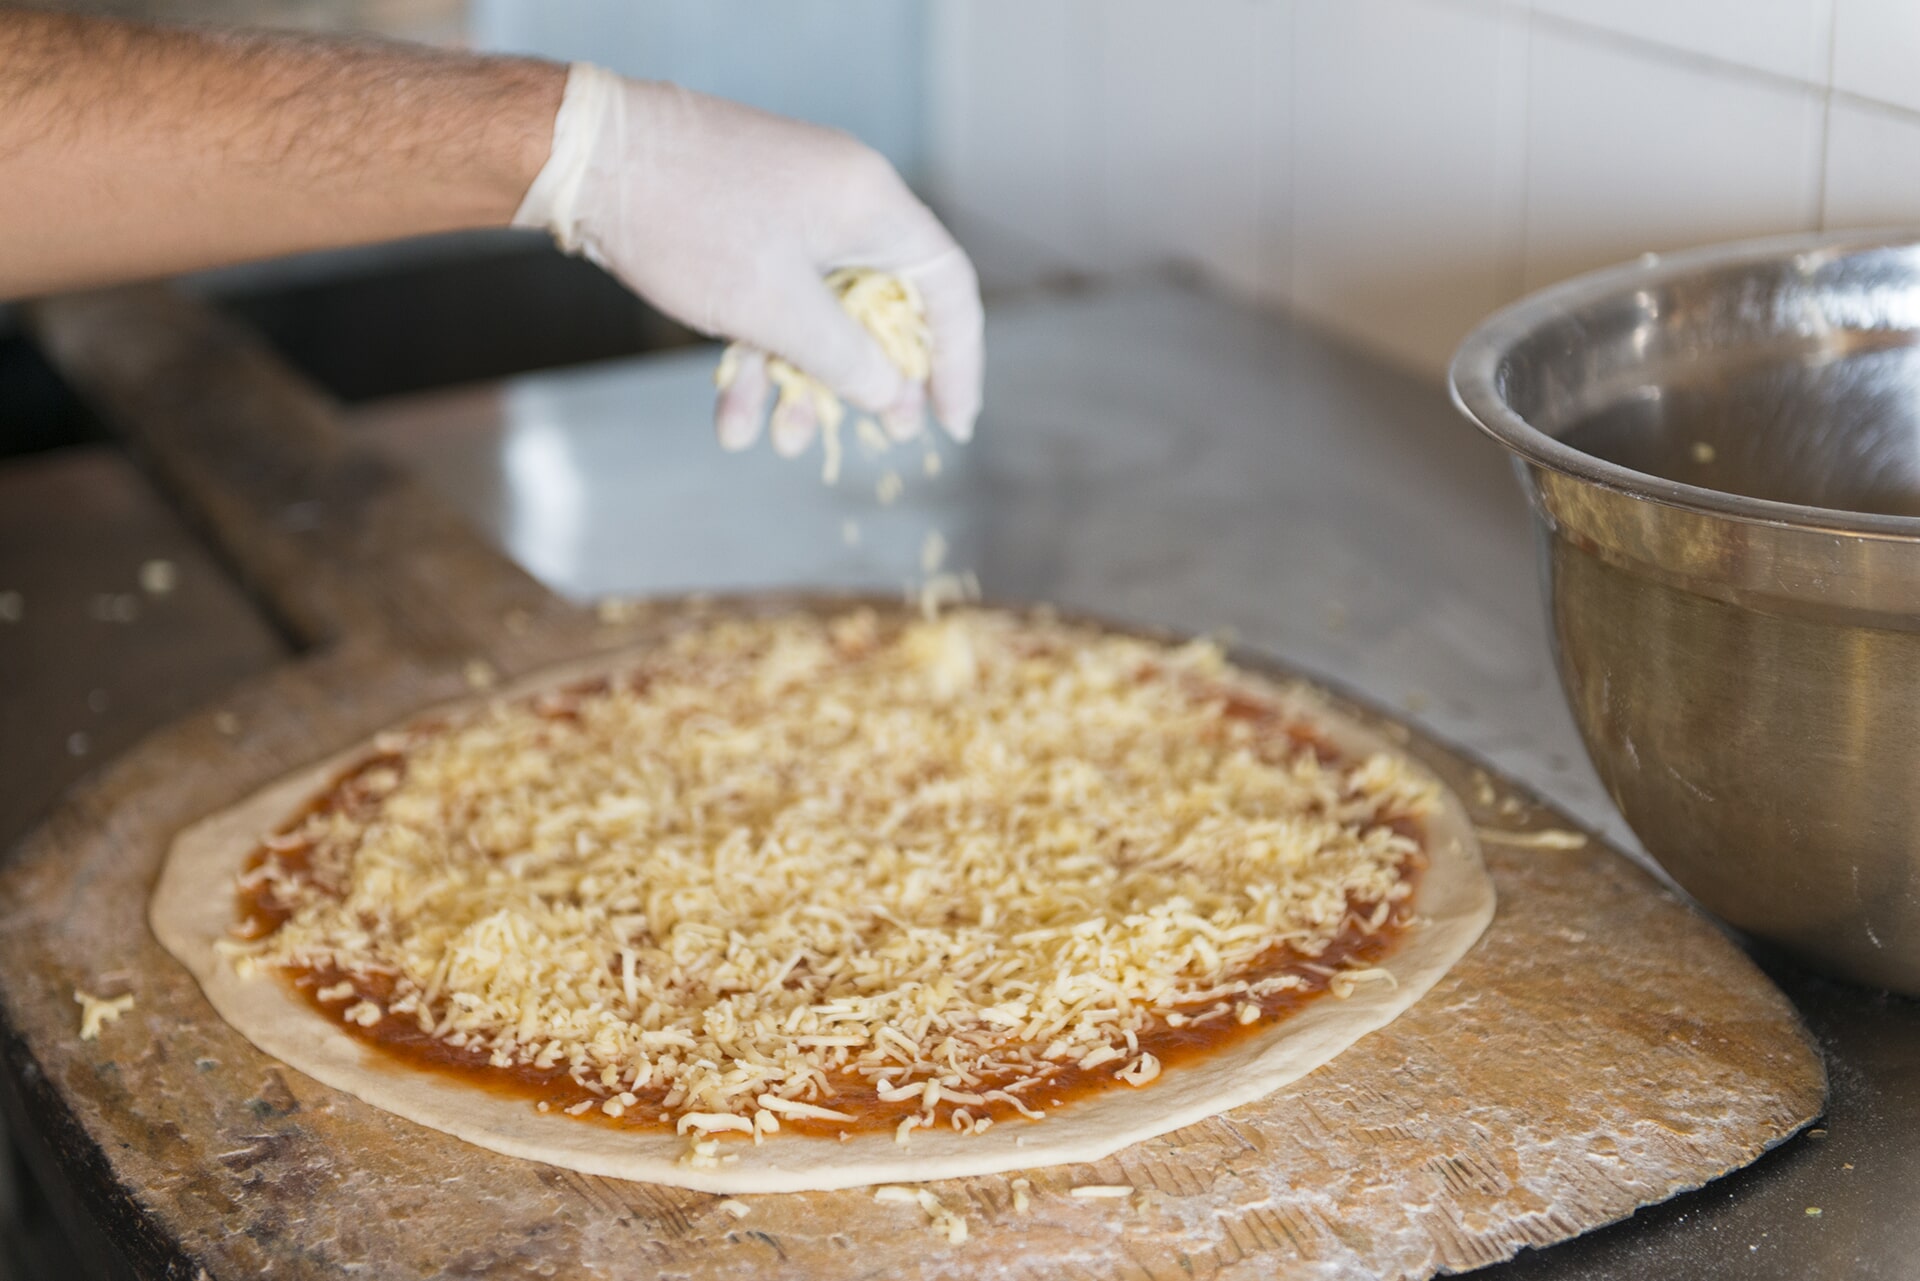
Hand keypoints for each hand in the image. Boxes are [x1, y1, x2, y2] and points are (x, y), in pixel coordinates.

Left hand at [513, 64, 983, 454]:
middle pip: (885, 306)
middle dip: (872, 382)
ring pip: (822, 313)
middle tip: (877, 437)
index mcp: (871, 205)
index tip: (951, 421)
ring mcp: (793, 212)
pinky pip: (775, 299)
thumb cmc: (689, 224)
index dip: (958, 361)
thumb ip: (847, 361)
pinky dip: (760, 354)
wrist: (586, 157)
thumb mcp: (777, 310)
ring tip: (779, 440)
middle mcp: (843, 202)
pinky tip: (731, 415)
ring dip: (803, 381)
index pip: (947, 288)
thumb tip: (895, 400)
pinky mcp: (748, 225)